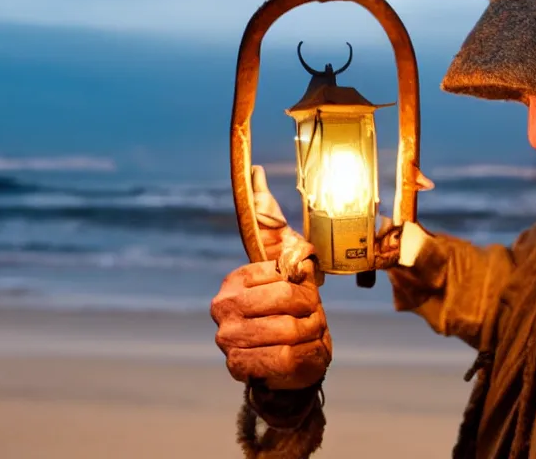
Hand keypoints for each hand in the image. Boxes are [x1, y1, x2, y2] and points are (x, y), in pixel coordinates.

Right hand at [211, 165, 330, 389]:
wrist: (289, 359)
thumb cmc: (291, 308)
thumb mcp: (285, 262)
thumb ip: (269, 219)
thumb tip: (255, 169)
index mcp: (234, 281)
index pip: (281, 276)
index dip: (305, 286)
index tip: (307, 293)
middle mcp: (222, 309)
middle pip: (286, 302)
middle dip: (310, 311)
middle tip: (312, 316)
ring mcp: (227, 340)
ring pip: (289, 331)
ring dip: (310, 334)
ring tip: (308, 334)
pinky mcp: (240, 367)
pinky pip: (285, 358)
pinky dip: (304, 356)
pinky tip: (302, 353)